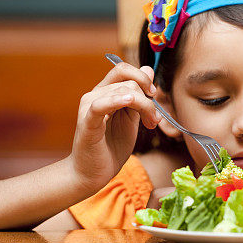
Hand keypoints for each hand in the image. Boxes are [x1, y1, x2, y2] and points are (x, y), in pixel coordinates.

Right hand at [68, 61, 161, 191]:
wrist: (93, 173)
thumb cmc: (111, 147)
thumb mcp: (131, 118)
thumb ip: (139, 96)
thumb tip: (148, 69)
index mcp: (105, 92)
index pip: (123, 70)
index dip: (143, 78)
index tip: (154, 95)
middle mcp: (95, 95)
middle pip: (128, 81)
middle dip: (148, 99)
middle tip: (154, 120)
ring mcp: (89, 107)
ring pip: (123, 91)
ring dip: (144, 106)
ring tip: (150, 125)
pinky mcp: (87, 122)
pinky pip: (100, 105)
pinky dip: (116, 100)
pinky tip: (128, 101)